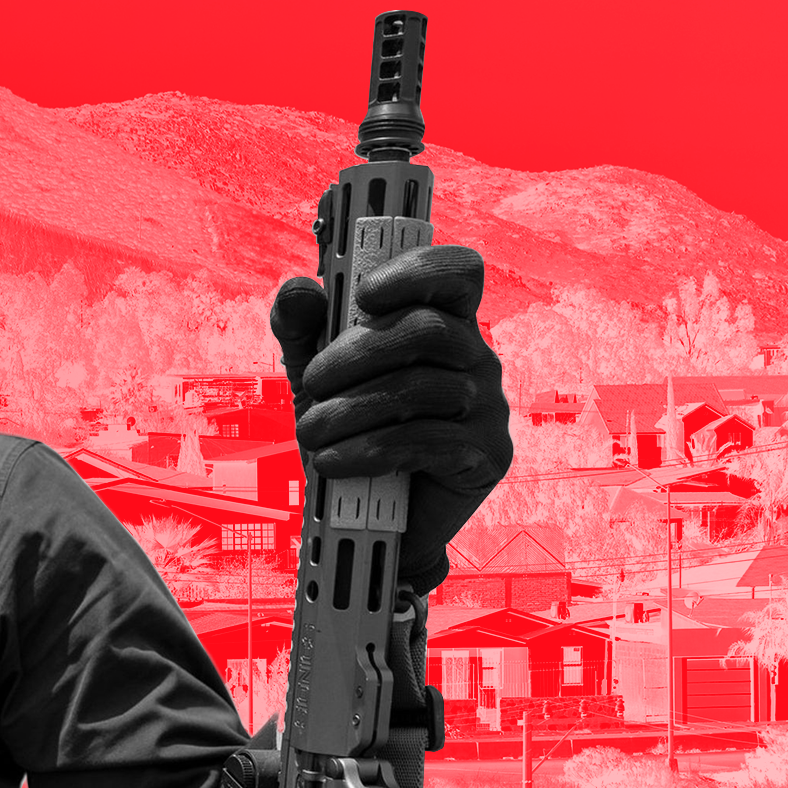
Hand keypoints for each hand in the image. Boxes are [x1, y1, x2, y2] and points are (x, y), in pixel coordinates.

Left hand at [269, 244, 511, 592]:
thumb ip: (303, 330)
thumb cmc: (353, 431)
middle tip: (312, 382)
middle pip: (428, 329)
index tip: (365, 293)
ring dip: (350, 410)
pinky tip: (332, 461)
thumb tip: (299, 291)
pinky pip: (427, 442)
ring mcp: (488, 407)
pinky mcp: (487, 456)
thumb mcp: (318, 377)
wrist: (371, 517)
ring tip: (310, 433)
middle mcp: (475, 358)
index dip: (419, 270)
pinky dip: (368, 450)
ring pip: (420, 389)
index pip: (457, 273)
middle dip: (358, 354)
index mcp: (444, 323)